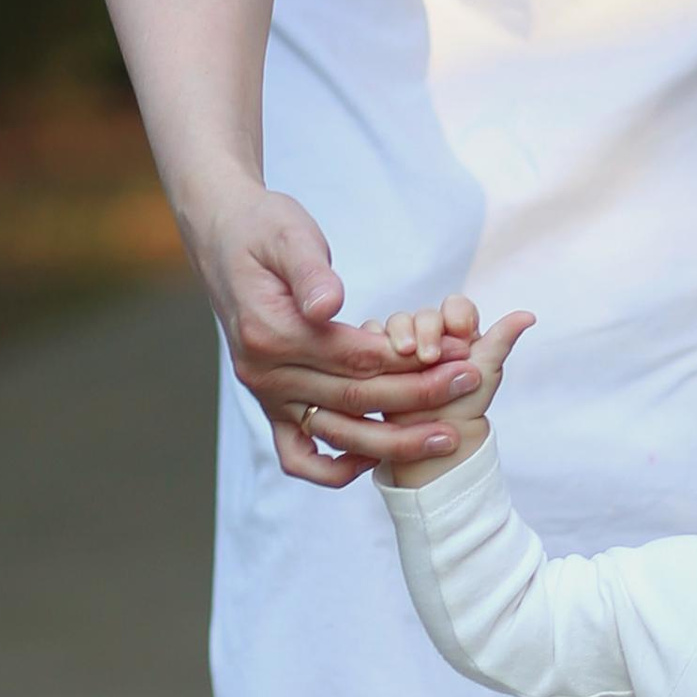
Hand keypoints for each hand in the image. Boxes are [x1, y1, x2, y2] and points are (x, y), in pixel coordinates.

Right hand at [186, 184, 485, 487]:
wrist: (223, 237)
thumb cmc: (263, 229)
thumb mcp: (288, 234)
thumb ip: (310, 271)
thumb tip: (328, 305)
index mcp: (271, 332)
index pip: (354, 357)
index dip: (411, 359)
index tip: (461, 352)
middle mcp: (264, 372)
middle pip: (354, 397)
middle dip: (420, 395)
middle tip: (473, 382)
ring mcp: (264, 393)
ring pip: (337, 431)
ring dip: (394, 440)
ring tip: (447, 435)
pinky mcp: (269, 403)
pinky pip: (299, 454)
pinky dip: (336, 467)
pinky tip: (377, 457)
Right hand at [379, 302, 533, 475]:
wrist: (431, 443)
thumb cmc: (462, 408)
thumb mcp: (483, 376)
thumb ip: (500, 341)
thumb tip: (529, 315)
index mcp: (458, 333)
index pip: (455, 307)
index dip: (457, 315)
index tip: (461, 332)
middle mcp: (430, 336)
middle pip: (422, 314)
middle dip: (427, 330)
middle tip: (429, 356)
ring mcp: (402, 346)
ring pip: (395, 324)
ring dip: (399, 335)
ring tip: (406, 354)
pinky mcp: (377, 358)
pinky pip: (369, 339)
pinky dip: (374, 343)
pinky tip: (379, 359)